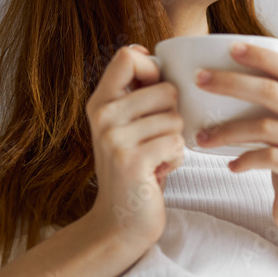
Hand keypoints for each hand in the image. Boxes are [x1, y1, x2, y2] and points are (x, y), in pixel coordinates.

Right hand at [85, 43, 184, 251]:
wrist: (120, 222)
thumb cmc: (136, 169)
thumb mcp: (126, 125)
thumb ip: (135, 93)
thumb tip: (151, 54)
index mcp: (100, 101)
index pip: (128, 56)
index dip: (154, 70)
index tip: (154, 94)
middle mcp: (103, 116)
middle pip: (166, 89)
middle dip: (172, 116)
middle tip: (153, 140)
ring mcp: (114, 138)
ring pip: (175, 118)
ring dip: (175, 142)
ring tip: (155, 158)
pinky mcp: (131, 160)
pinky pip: (177, 143)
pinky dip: (176, 160)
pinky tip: (158, 171)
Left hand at [193, 42, 277, 238]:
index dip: (262, 57)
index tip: (228, 49)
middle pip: (275, 94)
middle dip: (233, 83)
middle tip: (200, 80)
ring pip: (267, 128)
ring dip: (228, 130)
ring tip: (201, 135)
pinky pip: (271, 159)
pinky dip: (246, 159)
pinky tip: (230, 164)